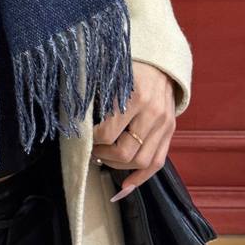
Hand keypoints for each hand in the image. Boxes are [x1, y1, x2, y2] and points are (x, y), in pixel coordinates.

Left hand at [91, 60, 176, 201]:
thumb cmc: (127, 64)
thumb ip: (94, 96)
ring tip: (103, 159)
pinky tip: (126, 186)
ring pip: (142, 161)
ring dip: (118, 167)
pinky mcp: (170, 131)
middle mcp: (154, 113)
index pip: (108, 133)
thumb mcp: (108, 73)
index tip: (80, 136)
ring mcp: (165, 124)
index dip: (91, 140)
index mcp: (136, 96)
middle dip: (103, 156)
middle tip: (91, 150)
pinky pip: (158, 162)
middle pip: (126, 152)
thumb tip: (74, 123)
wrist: (159, 58)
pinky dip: (142, 177)